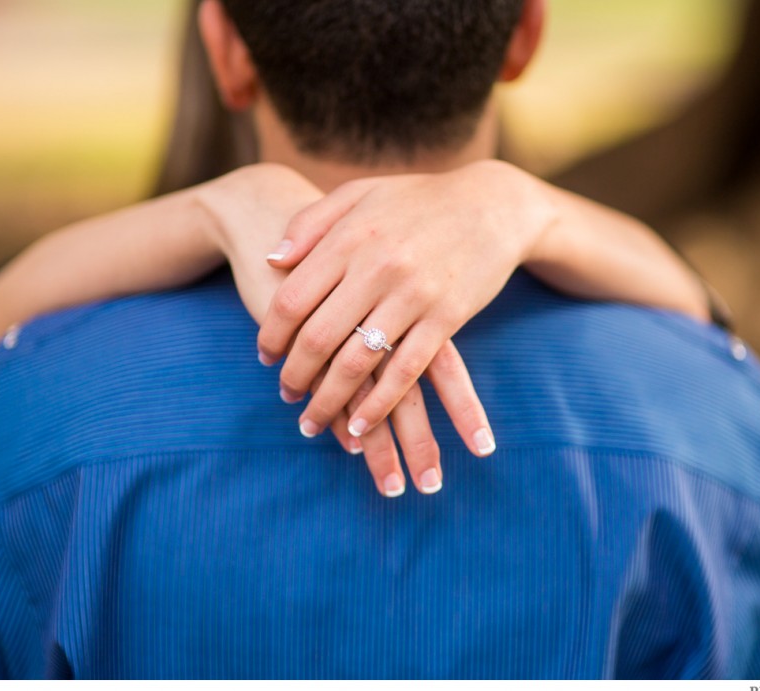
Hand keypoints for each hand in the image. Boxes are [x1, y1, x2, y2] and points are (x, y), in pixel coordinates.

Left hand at [198, 163, 467, 495]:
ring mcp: (413, 295)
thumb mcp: (359, 194)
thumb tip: (272, 260)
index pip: (292, 299)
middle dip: (295, 376)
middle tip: (287, 395)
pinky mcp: (446, 318)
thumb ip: (311, 223)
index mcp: (349, 238)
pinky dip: (378, 406)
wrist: (494, 204)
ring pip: (357, 363)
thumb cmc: (419, 200)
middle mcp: (377, 267)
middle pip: (318, 337)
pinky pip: (405, 372)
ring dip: (329, 401)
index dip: (271, 335)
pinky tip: (360, 426)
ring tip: (312, 421)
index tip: (265, 357)